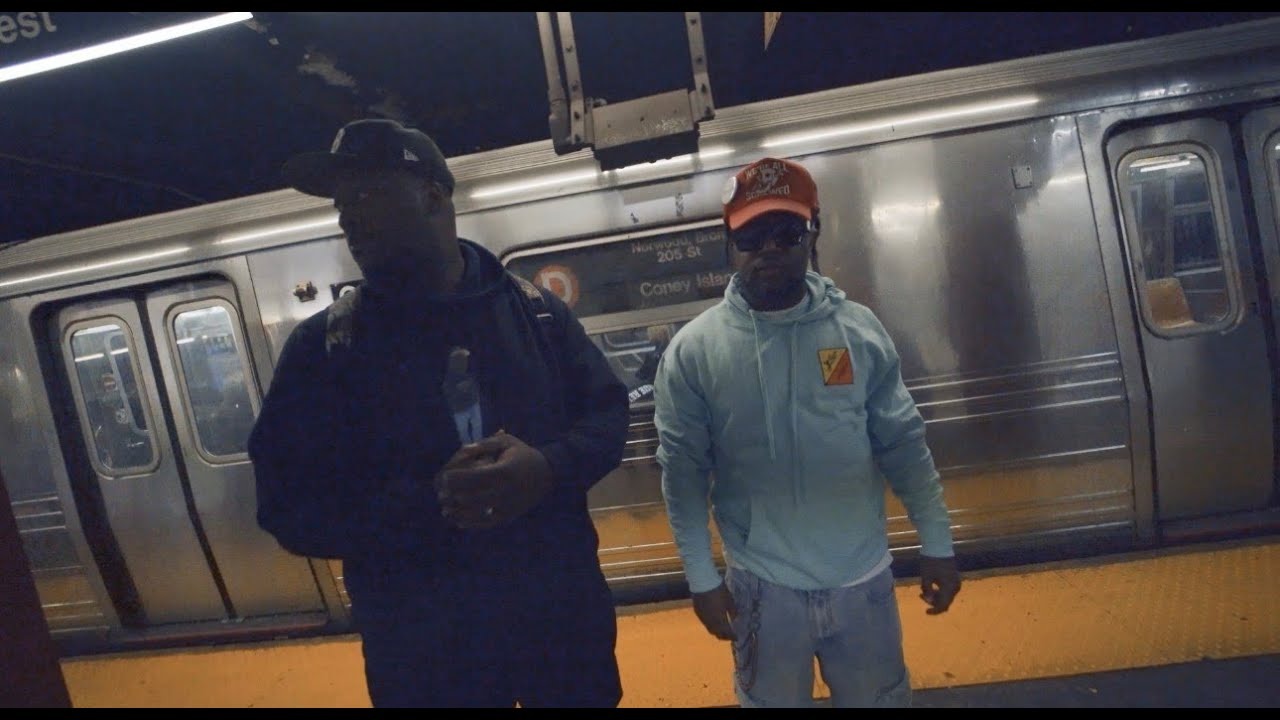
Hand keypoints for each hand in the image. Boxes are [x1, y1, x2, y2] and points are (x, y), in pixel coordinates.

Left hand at [434, 431, 553, 529]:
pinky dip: (472, 524)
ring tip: (445, 510)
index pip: (475, 477)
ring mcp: (508, 505)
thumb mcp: (506, 442)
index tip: (445, 477)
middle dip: (454, 497)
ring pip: (478, 514)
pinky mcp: (509, 515)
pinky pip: (488, 523)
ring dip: (459, 513)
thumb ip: (484, 445)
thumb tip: (462, 449)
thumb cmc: (522, 455)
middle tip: (440, 495)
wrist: (547, 474)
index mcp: (504, 471)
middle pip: (473, 497)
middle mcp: (506, 490)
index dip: (457, 479)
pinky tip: (459, 521)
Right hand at [691, 583, 736, 640]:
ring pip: (710, 629)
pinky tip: (713, 620)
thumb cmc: (719, 590)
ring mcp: (703, 618)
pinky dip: (710, 624)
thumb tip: (734, 620)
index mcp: (720, 620)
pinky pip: (705, 622)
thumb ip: (733, 612)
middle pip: (717, 634)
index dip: (732, 636)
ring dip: (716, 631)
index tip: (736, 637)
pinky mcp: (697, 612)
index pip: (727, 633)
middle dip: (724, 636)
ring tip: (721, 629)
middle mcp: (710, 622)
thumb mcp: (730, 600)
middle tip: (729, 635)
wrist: (703, 582)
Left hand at [919, 555, 960, 614]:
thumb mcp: (926, 577)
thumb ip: (927, 591)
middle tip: (921, 595)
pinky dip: (939, 591)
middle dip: (933, 601)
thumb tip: (928, 600)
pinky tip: (930, 586)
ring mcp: (956, 582)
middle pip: (945, 601)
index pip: (943, 605)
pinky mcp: (954, 578)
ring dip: (935, 596)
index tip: (926, 612)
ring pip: (946, 595)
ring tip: (923, 590)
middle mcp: (955, 587)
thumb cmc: (930, 562)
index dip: (934, 610)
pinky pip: (947, 589)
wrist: (938, 546)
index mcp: (949, 588)